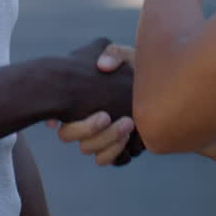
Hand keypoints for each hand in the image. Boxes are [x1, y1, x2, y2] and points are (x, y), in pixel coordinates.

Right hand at [52, 44, 143, 165]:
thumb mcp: (121, 54)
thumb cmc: (130, 65)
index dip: (80, 127)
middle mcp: (85, 123)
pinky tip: (132, 140)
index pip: (66, 125)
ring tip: (130, 125)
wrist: (149, 79)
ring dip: (110, 143)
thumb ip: (112, 53)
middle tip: (118, 119)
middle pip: (79, 143)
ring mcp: (101, 137)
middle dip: (97, 134)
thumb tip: (101, 67)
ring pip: (95, 154)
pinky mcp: (118, 147)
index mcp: (79, 105)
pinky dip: (119, 153)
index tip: (104, 115)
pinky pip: (113, 161)